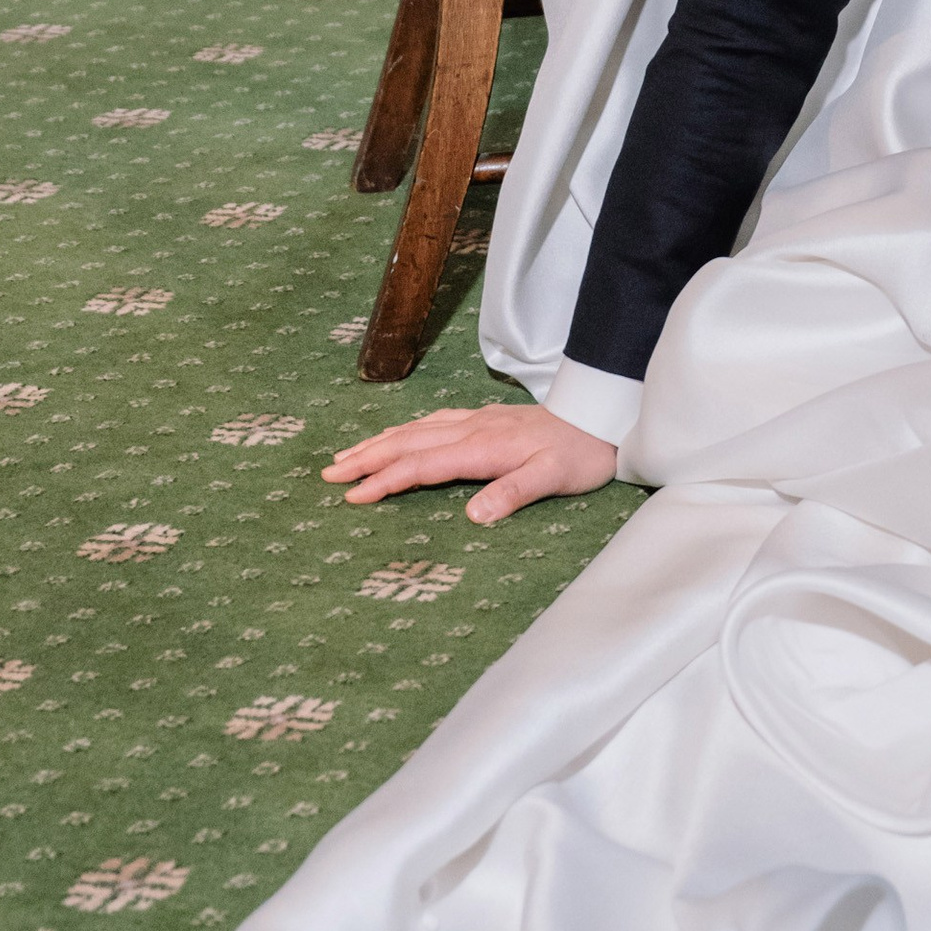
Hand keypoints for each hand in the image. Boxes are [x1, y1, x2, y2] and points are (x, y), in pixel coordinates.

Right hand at [321, 400, 619, 524]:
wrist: (602, 415)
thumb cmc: (580, 453)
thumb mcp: (554, 478)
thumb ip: (513, 493)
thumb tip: (473, 515)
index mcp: (481, 447)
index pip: (421, 465)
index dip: (385, 481)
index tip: (352, 497)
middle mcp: (472, 429)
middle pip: (408, 442)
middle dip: (367, 458)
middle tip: (328, 475)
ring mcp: (477, 420)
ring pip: (416, 429)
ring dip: (380, 442)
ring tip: (348, 456)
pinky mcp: (485, 418)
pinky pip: (433, 421)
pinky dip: (406, 430)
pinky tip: (400, 434)